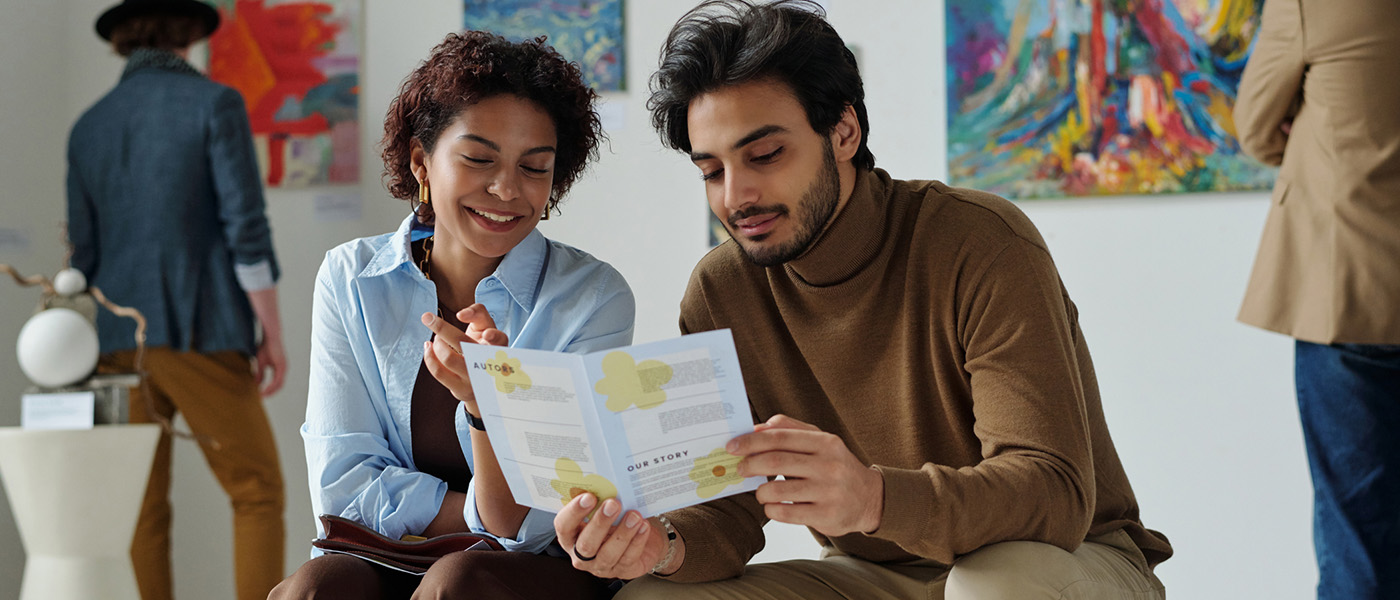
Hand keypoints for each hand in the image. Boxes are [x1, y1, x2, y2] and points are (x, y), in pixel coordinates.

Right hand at [253, 335, 286, 396]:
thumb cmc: (265, 347)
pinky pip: (277, 379)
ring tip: (262, 395)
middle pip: (279, 386)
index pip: (276, 383)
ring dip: (270, 391)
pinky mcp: (282, 365)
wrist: (270, 337)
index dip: (269, 389)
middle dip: (270, 392)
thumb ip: (260, 374)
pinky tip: (264, 388)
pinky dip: (271, 385)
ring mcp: (284, 367)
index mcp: (279, 369)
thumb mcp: (261, 363)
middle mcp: (283, 369)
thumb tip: (257, 384)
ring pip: (279, 384)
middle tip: (262, 397)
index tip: (261, 394)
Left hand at [421, 305, 509, 408]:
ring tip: (435, 339)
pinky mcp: (461, 390)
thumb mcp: (486, 328)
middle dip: (442, 328)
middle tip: (427, 318)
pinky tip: (428, 348)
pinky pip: (439, 372)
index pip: (499, 338)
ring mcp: (475, 379)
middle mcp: (488, 364)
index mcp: (499, 347)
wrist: (484, 382)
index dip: (491, 335)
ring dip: (437, 344)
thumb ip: (478, 313)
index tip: (474, 325)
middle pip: (463, 344)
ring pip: (448, 358)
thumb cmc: (482, 346)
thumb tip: (461, 314)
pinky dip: (429, 357)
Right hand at [554, 493, 664, 578]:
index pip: (563, 526)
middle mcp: (581, 555)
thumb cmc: (616, 521)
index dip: (574, 512)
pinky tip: (643, 526)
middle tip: (613, 504)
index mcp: (571, 536)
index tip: (589, 496)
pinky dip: (637, 540)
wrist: (641, 539)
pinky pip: (629, 557)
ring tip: (634, 515)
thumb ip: (600, 502)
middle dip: (600, 523)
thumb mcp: (604, 512)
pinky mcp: (623, 571)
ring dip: (623, 533)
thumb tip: (606, 482)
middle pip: (586, 544)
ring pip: (609, 554)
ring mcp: (601, 566)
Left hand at [729, 414, 883, 536]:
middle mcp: (829, 465)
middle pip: (776, 462)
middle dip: (750, 465)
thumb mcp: (821, 441)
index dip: (751, 441)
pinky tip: (772, 506)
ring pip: (778, 490)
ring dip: (760, 492)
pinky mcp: (827, 515)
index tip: (732, 446)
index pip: (780, 437)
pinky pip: (786, 513)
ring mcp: (829, 491)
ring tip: (760, 492)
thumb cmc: (835, 466)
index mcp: (826, 442)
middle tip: (740, 469)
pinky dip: (771, 509)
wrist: (869, 498)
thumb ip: (790, 430)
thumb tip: (756, 428)